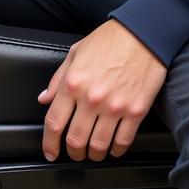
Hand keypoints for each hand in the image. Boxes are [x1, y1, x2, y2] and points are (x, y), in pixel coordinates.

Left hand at [38, 19, 166, 162]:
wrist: (143, 33)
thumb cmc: (110, 40)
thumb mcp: (76, 52)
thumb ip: (58, 78)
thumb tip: (45, 99)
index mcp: (74, 83)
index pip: (54, 123)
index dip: (49, 143)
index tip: (50, 151)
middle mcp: (92, 98)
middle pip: (75, 140)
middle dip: (72, 152)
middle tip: (74, 153)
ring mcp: (115, 107)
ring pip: (98, 146)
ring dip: (93, 155)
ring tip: (93, 152)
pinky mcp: (135, 111)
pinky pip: (123, 142)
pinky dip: (116, 151)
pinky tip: (113, 148)